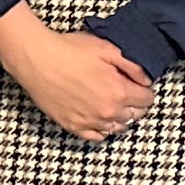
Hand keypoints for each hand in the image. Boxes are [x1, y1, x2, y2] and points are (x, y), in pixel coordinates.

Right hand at [0, 5, 153, 141]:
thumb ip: (132, 65)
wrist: (37, 59)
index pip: (147, 100)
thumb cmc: (69, 50)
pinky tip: (99, 117)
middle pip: (135, 116)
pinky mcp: (73, 126)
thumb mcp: (107, 48)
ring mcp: (90, 122)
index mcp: (119, 92)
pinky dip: (103, 128)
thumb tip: (146, 79)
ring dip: (121, 117)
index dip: (145, 90)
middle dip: (136, 104)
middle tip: (128, 91)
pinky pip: (97, 136)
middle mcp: (107, 112)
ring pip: (118, 127)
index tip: (139, 84)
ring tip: (114, 103)